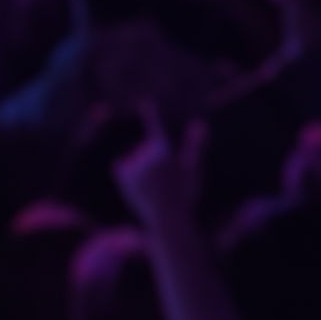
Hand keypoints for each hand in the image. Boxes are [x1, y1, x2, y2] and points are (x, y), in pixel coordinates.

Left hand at [108, 113, 203, 227]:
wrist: (169, 218)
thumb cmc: (185, 194)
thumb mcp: (192, 169)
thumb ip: (193, 145)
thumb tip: (199, 123)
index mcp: (165, 150)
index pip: (155, 127)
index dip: (150, 113)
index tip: (145, 100)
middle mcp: (147, 153)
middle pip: (146, 149)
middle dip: (151, 161)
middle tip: (164, 181)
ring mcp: (133, 164)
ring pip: (133, 159)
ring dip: (139, 170)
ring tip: (151, 186)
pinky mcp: (122, 174)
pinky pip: (121, 167)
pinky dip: (127, 173)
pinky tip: (136, 185)